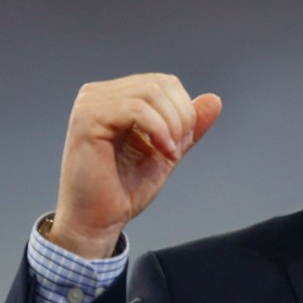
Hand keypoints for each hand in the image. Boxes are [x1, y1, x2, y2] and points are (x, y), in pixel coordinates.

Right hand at [47, 74, 221, 258]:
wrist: (97, 220)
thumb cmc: (124, 189)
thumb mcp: (168, 150)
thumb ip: (189, 126)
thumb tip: (214, 99)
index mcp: (114, 97)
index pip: (163, 83)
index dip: (183, 111)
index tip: (179, 146)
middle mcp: (98, 94)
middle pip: (159, 84)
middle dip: (180, 118)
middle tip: (176, 151)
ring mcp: (90, 104)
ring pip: (151, 93)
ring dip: (171, 126)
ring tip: (169, 154)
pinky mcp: (87, 119)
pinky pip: (137, 109)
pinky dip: (159, 130)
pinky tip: (162, 153)